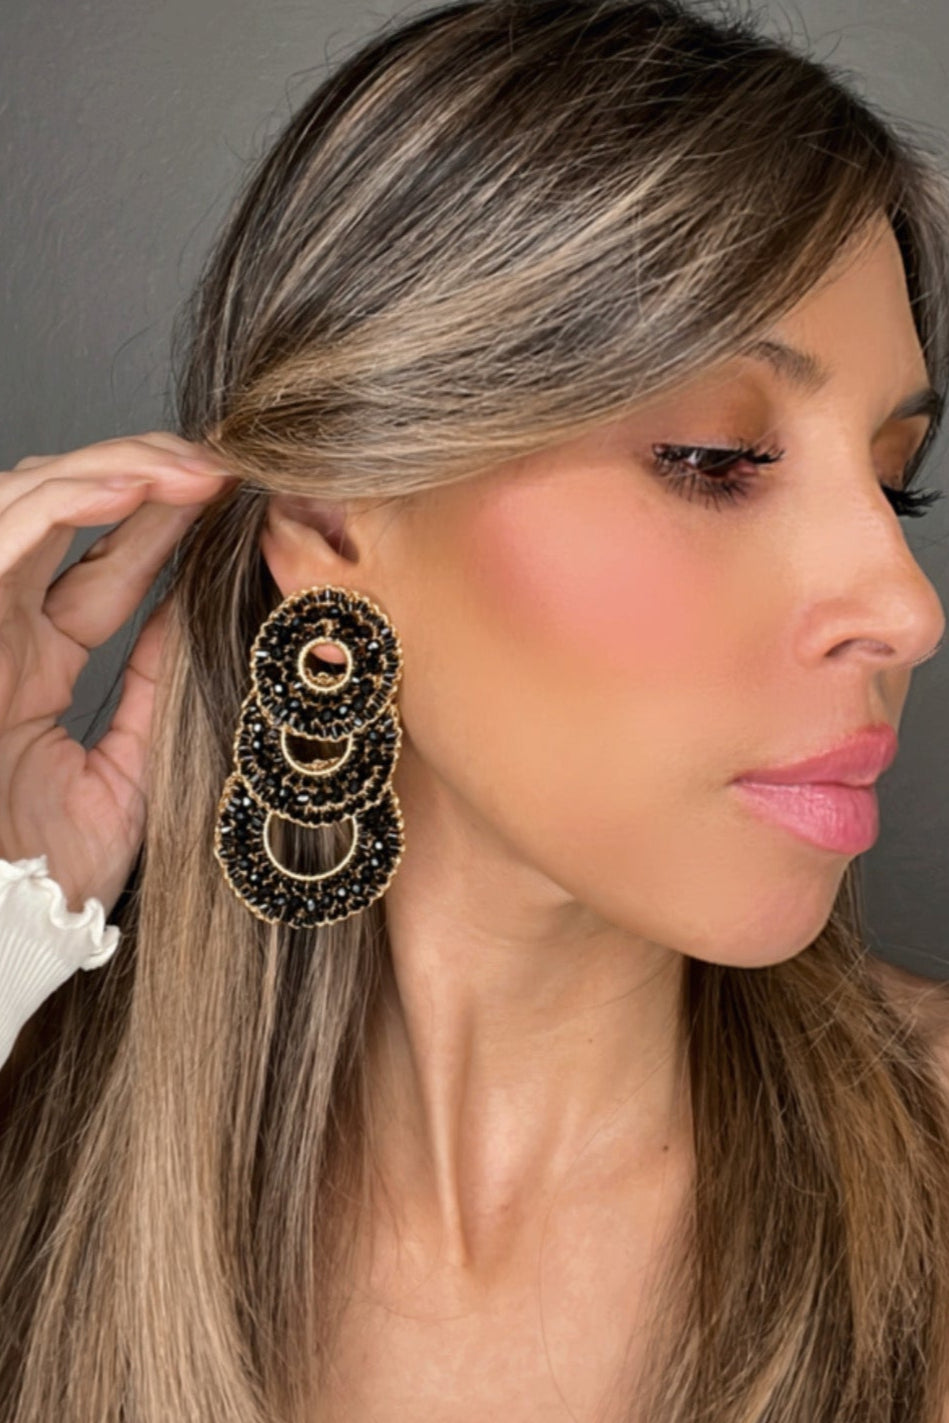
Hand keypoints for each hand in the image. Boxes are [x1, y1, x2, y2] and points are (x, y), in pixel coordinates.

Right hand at [0, 432, 234, 916]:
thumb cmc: (47, 875)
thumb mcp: (129, 771)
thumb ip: (159, 688)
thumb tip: (206, 615)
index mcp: (36, 666)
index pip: (104, 570)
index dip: (164, 526)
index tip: (233, 503)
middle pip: (64, 515)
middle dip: (143, 478)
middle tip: (220, 467)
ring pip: (32, 501)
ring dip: (116, 471)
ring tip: (191, 466)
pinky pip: (3, 534)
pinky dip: (68, 500)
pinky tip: (133, 484)